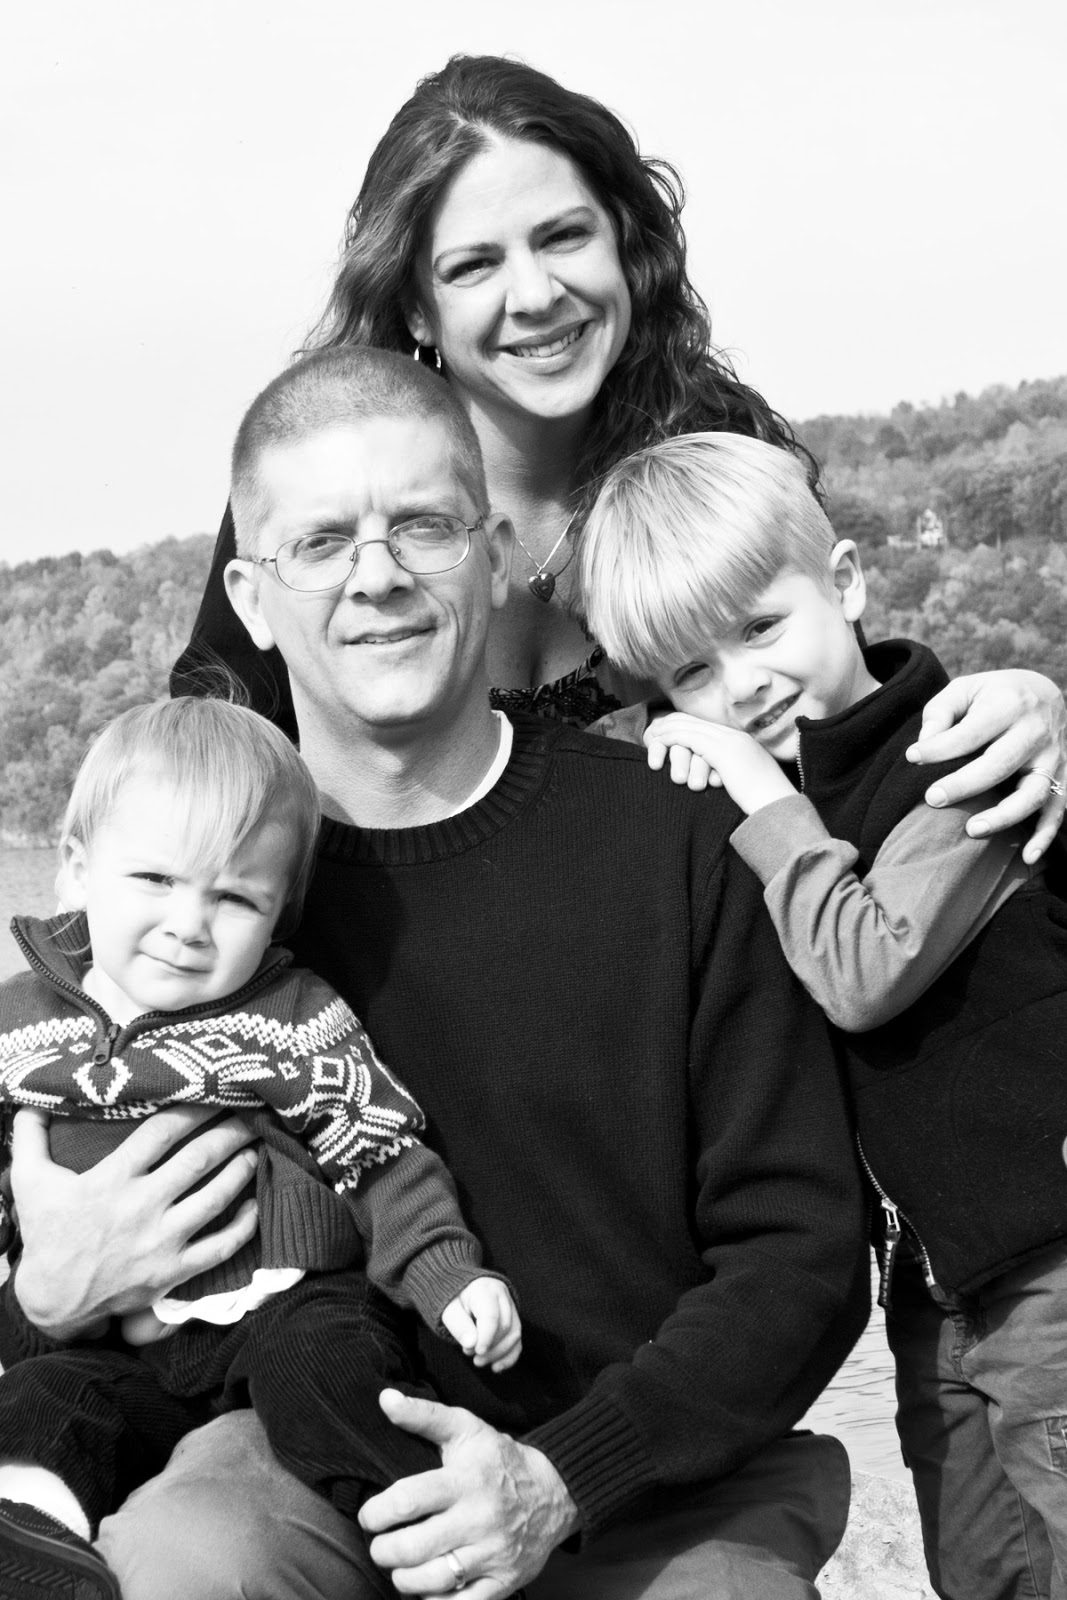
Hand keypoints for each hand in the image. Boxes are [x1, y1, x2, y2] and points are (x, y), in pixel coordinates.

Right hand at [10, 1105, 259, 1341]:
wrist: (52, 1299)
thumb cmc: (46, 1235)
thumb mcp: (29, 1181)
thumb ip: (29, 1138)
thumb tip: (28, 1101)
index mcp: (112, 1179)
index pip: (163, 1132)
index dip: (193, 1109)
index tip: (214, 1093)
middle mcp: (141, 1206)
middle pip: (198, 1159)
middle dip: (229, 1132)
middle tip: (250, 1114)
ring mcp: (160, 1241)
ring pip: (215, 1198)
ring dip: (241, 1170)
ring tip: (255, 1148)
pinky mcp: (172, 1272)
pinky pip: (218, 1248)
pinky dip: (243, 1227)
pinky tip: (255, 1206)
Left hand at [360, 1390, 577, 1597]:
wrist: (556, 1492)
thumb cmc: (499, 1460)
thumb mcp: (465, 1428)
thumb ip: (423, 1415)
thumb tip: (385, 1400)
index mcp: (464, 1480)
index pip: (407, 1500)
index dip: (376, 1513)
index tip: (369, 1516)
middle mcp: (478, 1519)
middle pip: (413, 1548)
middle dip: (383, 1551)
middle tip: (380, 1546)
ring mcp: (492, 1554)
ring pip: (432, 1582)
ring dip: (404, 1579)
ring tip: (400, 1567)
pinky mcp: (503, 1582)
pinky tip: (428, 1588)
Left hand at [441, 1278, 521, 1371]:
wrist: (463, 1291)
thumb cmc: (456, 1300)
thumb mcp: (449, 1310)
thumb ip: (458, 1325)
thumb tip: (472, 1343)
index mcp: (484, 1289)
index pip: (492, 1315)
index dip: (486, 1337)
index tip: (476, 1351)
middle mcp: (502, 1295)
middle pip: (505, 1326)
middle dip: (489, 1347)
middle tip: (469, 1353)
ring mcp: (511, 1307)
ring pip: (514, 1334)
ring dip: (498, 1354)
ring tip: (478, 1361)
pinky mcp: (514, 1320)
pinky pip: (518, 1341)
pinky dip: (509, 1357)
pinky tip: (496, 1367)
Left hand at [645, 713, 796, 814]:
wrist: (779, 809)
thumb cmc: (762, 805)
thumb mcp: (743, 784)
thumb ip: (727, 774)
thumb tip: (713, 779)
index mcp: (741, 742)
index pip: (705, 726)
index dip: (684, 728)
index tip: (666, 737)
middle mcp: (735, 736)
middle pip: (694, 720)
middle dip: (671, 725)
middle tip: (651, 732)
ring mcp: (730, 741)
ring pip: (689, 727)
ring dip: (666, 732)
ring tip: (650, 738)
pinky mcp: (723, 751)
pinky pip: (689, 738)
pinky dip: (670, 740)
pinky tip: (658, 745)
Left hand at [906, 669, 1066, 862]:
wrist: (1044, 693)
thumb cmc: (993, 695)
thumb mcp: (965, 689)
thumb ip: (940, 713)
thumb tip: (924, 745)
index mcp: (1009, 704)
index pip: (971, 732)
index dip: (939, 748)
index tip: (913, 757)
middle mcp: (1035, 731)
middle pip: (1001, 764)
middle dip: (966, 784)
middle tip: (933, 798)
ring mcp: (1053, 757)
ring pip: (1034, 793)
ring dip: (1004, 816)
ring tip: (971, 830)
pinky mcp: (1063, 777)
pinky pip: (1058, 810)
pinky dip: (1045, 836)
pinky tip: (1026, 857)